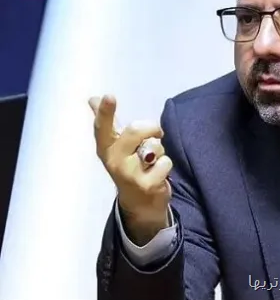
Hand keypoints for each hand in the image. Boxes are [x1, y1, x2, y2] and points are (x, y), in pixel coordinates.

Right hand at [89, 95, 172, 244]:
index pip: (102, 127)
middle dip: (152, 128)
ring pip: (155, 146)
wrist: (140, 203)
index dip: (105, 112)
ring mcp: (130, 174)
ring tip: (153, 162)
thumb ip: (107, 122)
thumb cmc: (129, 166)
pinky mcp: (147, 185)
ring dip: (160, 150)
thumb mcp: (116, 146)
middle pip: (136, 130)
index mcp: (106, 148)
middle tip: (155, 135)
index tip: (109, 96)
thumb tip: (92, 98)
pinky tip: (158, 174)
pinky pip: (165, 162)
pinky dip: (166, 165)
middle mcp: (114, 161)